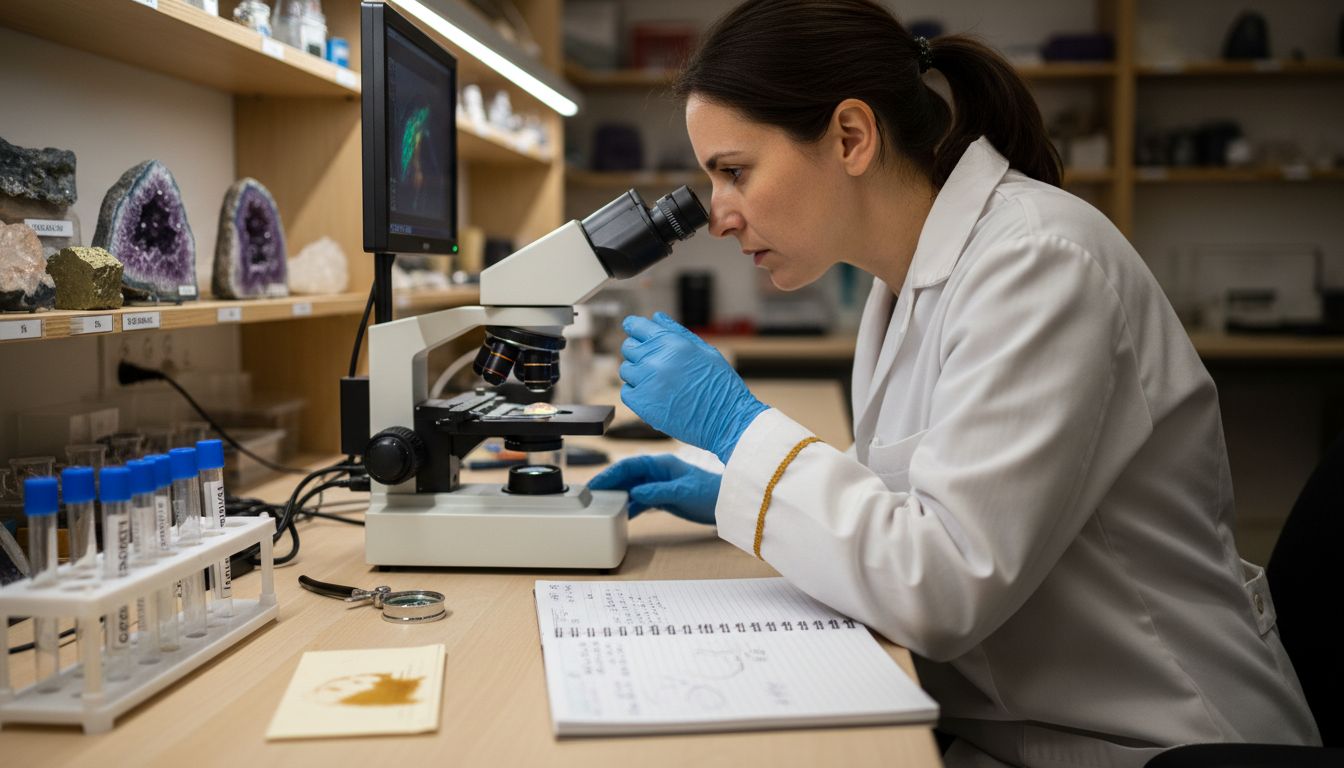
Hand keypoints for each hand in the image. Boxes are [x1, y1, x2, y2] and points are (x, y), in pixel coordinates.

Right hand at [589, 454, 720, 523]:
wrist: (727, 504)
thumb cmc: (709, 493)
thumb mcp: (683, 492)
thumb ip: (658, 492)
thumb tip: (634, 494)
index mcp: (660, 464)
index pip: (628, 466)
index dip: (609, 474)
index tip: (594, 485)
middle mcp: (657, 472)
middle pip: (626, 477)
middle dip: (608, 486)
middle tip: (590, 498)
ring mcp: (659, 485)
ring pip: (631, 489)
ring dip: (617, 497)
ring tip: (601, 508)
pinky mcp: (663, 497)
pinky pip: (640, 501)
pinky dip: (630, 508)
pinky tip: (622, 517)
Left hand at [619, 313, 767, 463]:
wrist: (726, 419)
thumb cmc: (720, 384)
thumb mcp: (704, 350)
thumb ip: (676, 332)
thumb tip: (656, 317)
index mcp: (672, 343)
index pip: (637, 326)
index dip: (633, 327)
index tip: (633, 330)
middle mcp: (656, 360)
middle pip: (629, 347)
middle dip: (638, 352)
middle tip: (655, 364)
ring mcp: (647, 382)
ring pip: (626, 370)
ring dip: (638, 374)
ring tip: (659, 382)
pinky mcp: (642, 403)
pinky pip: (627, 392)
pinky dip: (637, 393)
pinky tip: (655, 396)